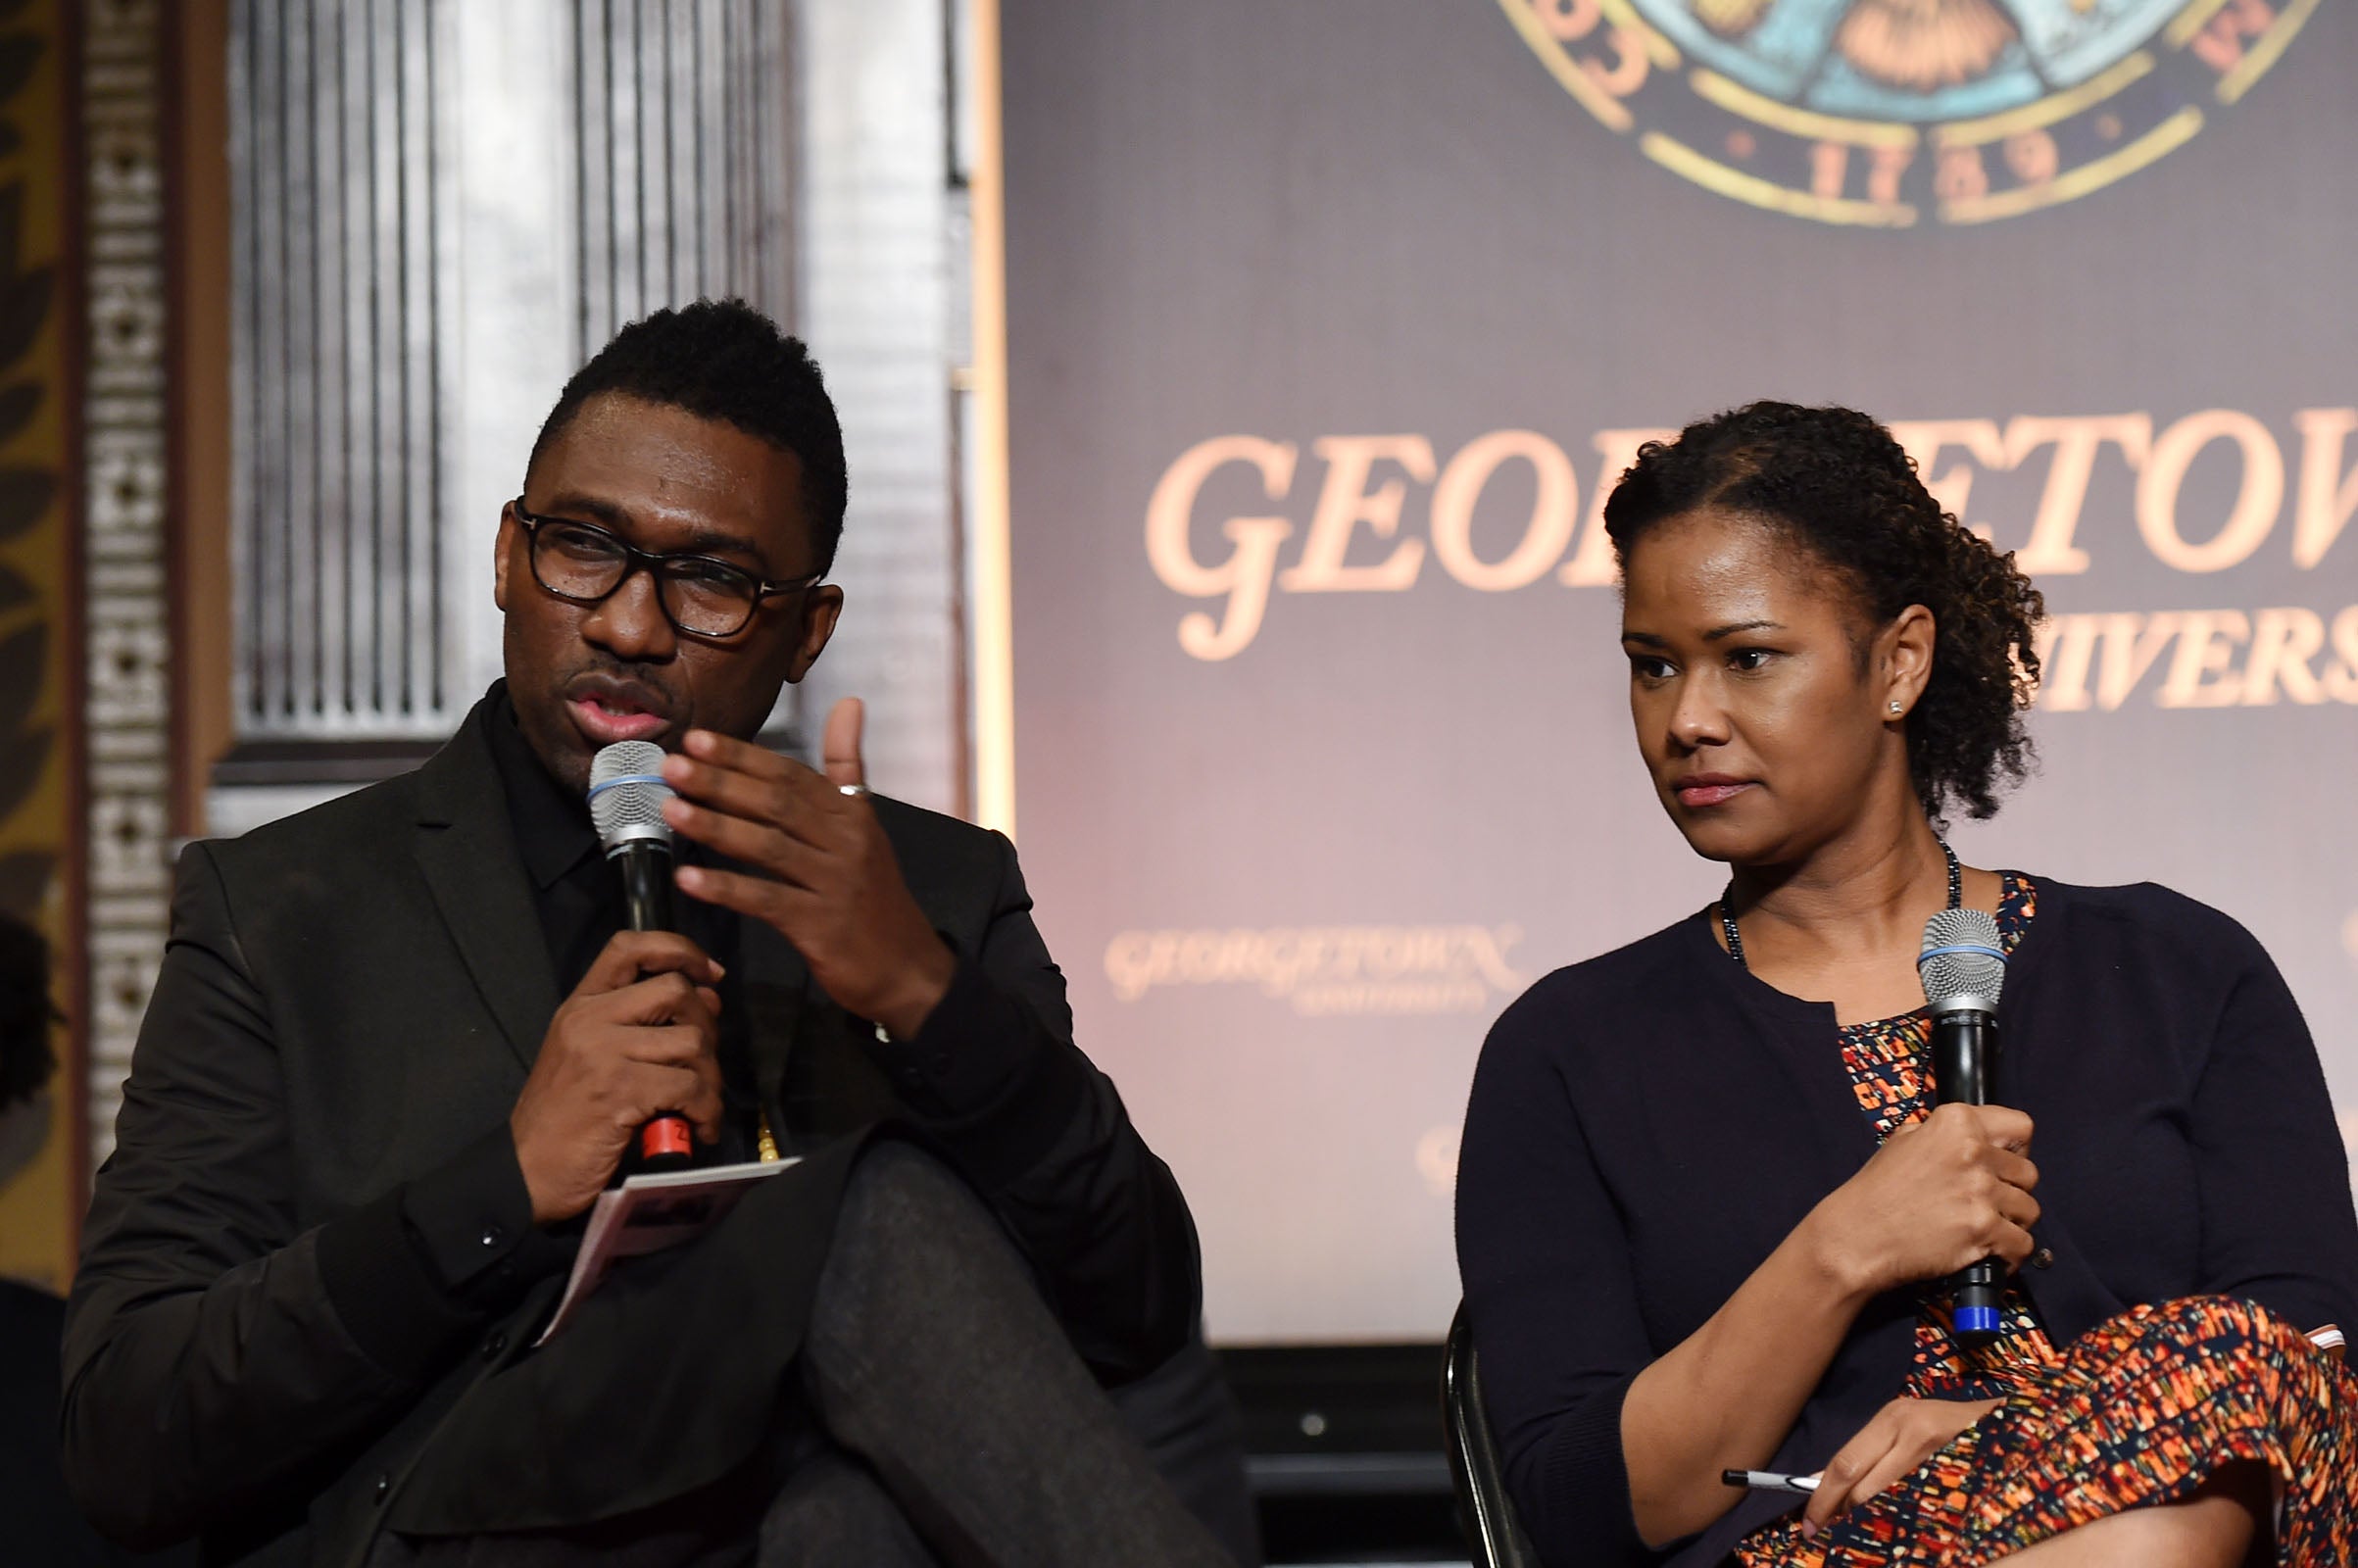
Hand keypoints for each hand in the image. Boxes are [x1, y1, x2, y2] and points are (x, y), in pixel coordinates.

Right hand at [509, 930, 725, 1223]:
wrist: (523, 1172)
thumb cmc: (561, 1120)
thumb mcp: (586, 1057)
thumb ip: (635, 1025)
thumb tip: (705, 1000)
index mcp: (580, 1006)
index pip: (629, 946)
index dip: (678, 948)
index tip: (710, 972)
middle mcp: (590, 1020)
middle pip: (676, 990)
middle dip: (708, 1023)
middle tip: (706, 1060)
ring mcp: (604, 1053)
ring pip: (691, 1040)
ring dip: (711, 1075)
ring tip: (703, 1102)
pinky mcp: (621, 1091)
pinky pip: (689, 1086)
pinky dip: (706, 1109)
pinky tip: (700, 1127)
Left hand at [659, 697, 955, 1039]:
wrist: (906, 967)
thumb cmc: (875, 895)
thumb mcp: (866, 826)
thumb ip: (847, 767)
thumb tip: (848, 702)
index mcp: (851, 815)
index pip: (791, 775)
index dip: (743, 757)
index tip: (697, 739)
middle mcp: (846, 843)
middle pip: (777, 804)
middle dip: (721, 783)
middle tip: (672, 767)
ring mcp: (834, 884)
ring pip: (768, 847)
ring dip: (716, 826)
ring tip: (671, 809)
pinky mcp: (820, 927)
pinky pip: (766, 900)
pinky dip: (726, 888)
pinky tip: (688, 877)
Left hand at [1799, 1396, 1999, 1536]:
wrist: (2010, 1423)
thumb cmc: (1953, 1425)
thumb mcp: (1907, 1426)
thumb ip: (1870, 1452)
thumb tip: (1822, 1480)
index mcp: (1893, 1417)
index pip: (1844, 1462)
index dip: (1821, 1494)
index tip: (1808, 1519)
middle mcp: (1909, 1430)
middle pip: (1857, 1480)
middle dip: (1833, 1509)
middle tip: (1819, 1530)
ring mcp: (1934, 1452)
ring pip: (1882, 1498)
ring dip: (1860, 1517)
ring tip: (1848, 1529)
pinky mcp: (1954, 1473)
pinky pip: (1911, 1504)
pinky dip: (1891, 1518)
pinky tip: (1884, 1526)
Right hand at [1806, 1102, 2039, 1297]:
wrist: (1857, 1235)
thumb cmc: (1875, 1193)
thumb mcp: (1902, 1141)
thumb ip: (1941, 1135)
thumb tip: (1971, 1140)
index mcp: (1955, 1123)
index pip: (2020, 1128)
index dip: (2015, 1150)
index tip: (2004, 1164)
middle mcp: (1973, 1151)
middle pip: (2029, 1174)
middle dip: (2012, 1191)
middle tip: (1987, 1203)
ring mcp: (1980, 1190)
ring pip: (2029, 1210)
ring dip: (2012, 1223)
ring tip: (1985, 1230)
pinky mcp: (1984, 1228)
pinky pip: (2022, 1244)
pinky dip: (2010, 1255)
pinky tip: (1991, 1255)